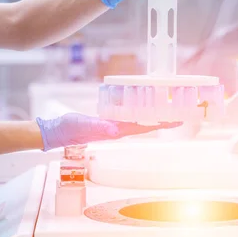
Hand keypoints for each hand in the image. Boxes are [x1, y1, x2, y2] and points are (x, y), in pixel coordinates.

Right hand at [36, 113, 181, 150]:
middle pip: (146, 123)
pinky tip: (141, 105)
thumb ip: (100, 127)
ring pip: (137, 119)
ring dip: (151, 114)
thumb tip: (116, 130)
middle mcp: (118, 129)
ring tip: (166, 106)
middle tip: (179, 111)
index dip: (161, 123)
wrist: (58, 131)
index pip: (144, 127)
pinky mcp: (107, 120)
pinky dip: (136, 110)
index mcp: (116, 130)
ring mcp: (113, 125)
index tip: (178, 119)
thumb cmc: (70, 129)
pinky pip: (126, 115)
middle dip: (162, 118)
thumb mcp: (84, 125)